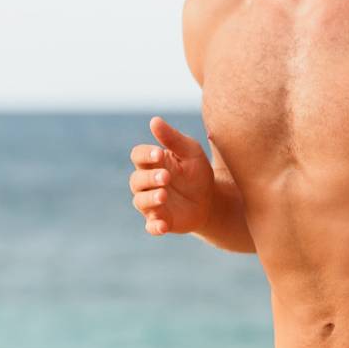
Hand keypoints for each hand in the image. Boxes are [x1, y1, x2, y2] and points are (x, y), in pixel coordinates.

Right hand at [129, 115, 214, 235]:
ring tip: (164, 195)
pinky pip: (151, 226)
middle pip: (136, 180)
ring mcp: (152, 203)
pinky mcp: (160, 221)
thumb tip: (154, 120)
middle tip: (167, 176)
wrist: (212, 199)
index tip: (159, 154)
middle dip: (150, 178)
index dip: (145, 155)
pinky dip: (154, 227)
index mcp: (153, 163)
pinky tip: (162, 225)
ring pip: (140, 202)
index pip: (138, 156)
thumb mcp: (190, 152)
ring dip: (150, 199)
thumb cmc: (197, 171)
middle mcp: (147, 183)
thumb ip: (173, 139)